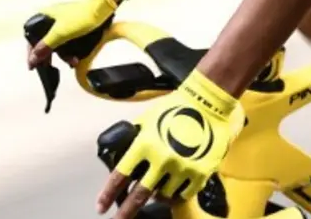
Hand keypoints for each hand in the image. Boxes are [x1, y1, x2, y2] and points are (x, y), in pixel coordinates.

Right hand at [26, 0, 117, 68]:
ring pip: (56, 44)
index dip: (31, 52)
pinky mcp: (72, 27)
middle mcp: (50, 19)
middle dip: (49, 56)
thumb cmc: (80, 18)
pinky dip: (69, 51)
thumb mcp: (60, 33)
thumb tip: (32, 59)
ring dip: (63, 55)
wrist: (102, 9)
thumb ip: (45, 46)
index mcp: (44, 16)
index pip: (31, 37)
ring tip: (72, 62)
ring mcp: (62, 23)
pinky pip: (66, 42)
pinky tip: (75, 58)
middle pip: (44, 42)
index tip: (32, 65)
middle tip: (49, 68)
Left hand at [96, 69, 243, 217]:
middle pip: (139, 195)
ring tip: (155, 191)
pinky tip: (172, 190)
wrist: (208, 103)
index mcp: (145, 144)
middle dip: (125, 212)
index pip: (120, 176)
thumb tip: (124, 155)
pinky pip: (183, 194)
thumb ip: (135, 139)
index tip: (101, 206)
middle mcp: (162, 159)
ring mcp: (182, 167)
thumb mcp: (147, 119)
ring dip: (155, 196)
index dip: (107, 194)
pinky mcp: (200, 172)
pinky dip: (175, 194)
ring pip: (162, 196)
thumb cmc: (177, 106)